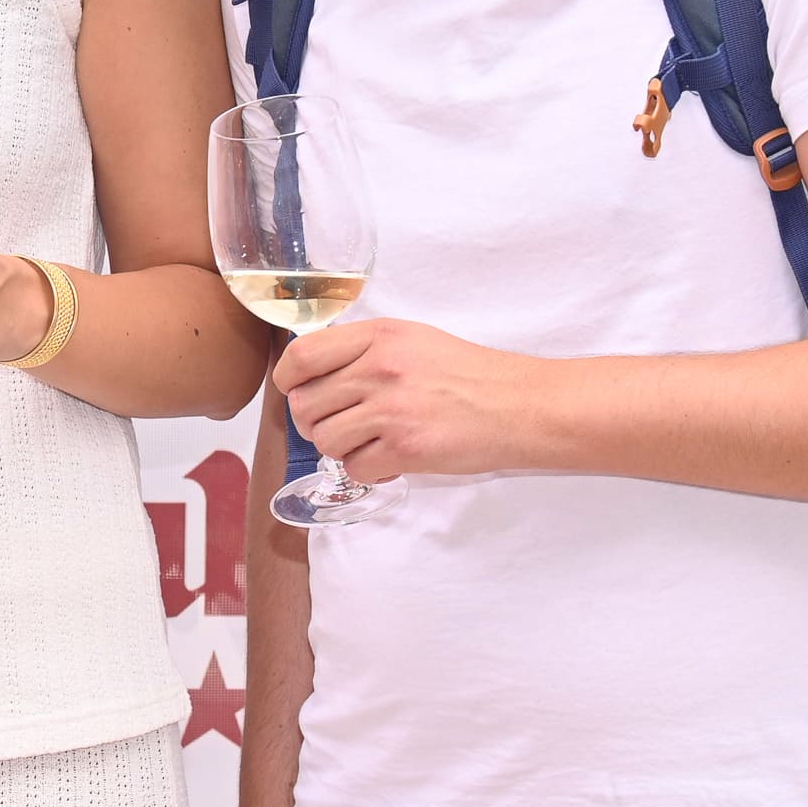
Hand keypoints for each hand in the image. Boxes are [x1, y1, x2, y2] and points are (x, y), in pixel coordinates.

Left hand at [272, 316, 542, 479]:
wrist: (519, 406)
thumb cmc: (470, 374)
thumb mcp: (414, 340)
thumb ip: (365, 349)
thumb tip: (316, 370)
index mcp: (378, 336)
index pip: (300, 356)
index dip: (288, 380)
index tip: (296, 391)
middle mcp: (378, 368)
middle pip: (305, 405)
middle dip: (316, 422)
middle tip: (342, 426)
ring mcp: (390, 409)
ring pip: (325, 440)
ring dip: (342, 449)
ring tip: (371, 442)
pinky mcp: (404, 448)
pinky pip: (355, 468)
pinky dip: (369, 470)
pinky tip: (392, 459)